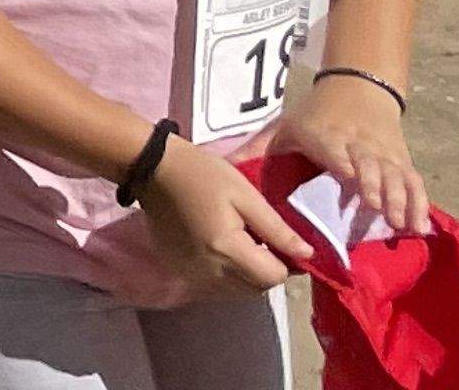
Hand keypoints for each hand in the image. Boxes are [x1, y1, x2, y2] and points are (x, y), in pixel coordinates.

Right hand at [140, 136, 307, 293]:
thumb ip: (277, 228)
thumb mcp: (245, 194)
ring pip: (237, 290)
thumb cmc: (202, 174)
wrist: (151, 168)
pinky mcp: (178, 270)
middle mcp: (208, 271)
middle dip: (268, 270)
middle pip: (256, 289)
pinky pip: (215, 284)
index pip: (273, 277)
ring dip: (248, 274)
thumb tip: (307, 254)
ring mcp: (190, 273)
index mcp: (226, 249)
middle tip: (266, 241)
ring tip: (245, 244)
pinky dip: (227, 273)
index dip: (287, 264)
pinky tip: (222, 247)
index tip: (287, 243)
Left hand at [273, 73, 427, 237]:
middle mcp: (358, 143)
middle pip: (369, 164)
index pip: (334, 147)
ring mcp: (383, 153)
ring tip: (401, 226)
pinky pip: (414, 183)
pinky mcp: (400, 161)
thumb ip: (259, 147)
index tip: (346, 176)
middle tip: (375, 211)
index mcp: (325, 134)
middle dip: (374, 186)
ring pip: (395, 175)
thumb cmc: (316, 115)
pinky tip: (422, 228)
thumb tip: (224, 165)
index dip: (341, 160)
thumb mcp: (287, 125)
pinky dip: (420, 205)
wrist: (358, 87)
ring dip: (400, 199)